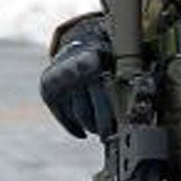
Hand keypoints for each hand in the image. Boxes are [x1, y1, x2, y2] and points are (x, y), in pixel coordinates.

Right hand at [39, 18, 114, 137]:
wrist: (78, 43)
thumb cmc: (104, 59)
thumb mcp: (114, 62)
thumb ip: (120, 83)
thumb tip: (132, 114)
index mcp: (92, 65)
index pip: (102, 102)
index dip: (110, 121)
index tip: (119, 134)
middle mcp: (71, 73)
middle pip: (86, 113)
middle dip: (98, 128)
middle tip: (108, 137)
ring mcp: (57, 81)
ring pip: (74, 116)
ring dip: (86, 127)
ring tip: (97, 131)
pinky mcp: (47, 89)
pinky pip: (61, 115)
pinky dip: (71, 127)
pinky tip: (81, 132)